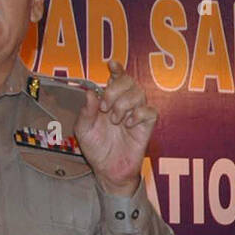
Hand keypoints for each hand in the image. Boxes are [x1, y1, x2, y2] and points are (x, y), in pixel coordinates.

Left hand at [74, 60, 157, 196]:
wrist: (108, 170)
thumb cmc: (96, 149)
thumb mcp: (83, 130)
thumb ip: (86, 112)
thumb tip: (90, 93)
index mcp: (110, 101)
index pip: (117, 78)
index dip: (117, 69)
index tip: (112, 64)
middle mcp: (125, 104)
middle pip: (129, 81)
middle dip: (115, 90)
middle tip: (105, 108)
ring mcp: (137, 114)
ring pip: (140, 94)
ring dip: (124, 104)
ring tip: (115, 120)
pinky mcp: (147, 127)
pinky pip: (150, 111)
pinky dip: (138, 114)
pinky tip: (128, 125)